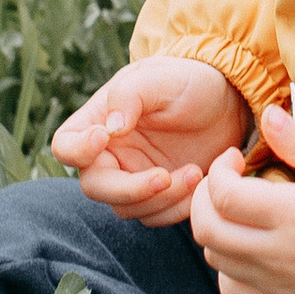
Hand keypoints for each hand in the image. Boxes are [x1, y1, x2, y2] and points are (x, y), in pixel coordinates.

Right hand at [51, 57, 248, 226]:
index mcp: (98, 122)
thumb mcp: (161, 78)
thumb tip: (110, 128)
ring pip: (128, 207)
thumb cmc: (188, 81)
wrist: (228, 102)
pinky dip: (177, 207)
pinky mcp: (160, 195)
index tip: (104, 137)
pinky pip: (157, 216)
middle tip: (163, 176)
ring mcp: (134, 178)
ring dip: (161, 198)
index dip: (78, 150)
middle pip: (96, 187)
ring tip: (194, 172)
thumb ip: (130, 95)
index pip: (66, 145)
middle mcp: (111, 155)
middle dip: (129, 189)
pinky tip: (200, 181)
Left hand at [189, 105, 294, 293]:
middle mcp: (280, 252)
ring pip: (215, 257)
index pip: (224, 194)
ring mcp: (277, 281)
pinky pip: (231, 289)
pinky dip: (228, 267)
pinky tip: (246, 248)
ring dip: (216, 229)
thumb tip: (268, 115)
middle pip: (207, 229)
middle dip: (202, 200)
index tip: (234, 159)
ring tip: (237, 213)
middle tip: (221, 184)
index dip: (217, 171)